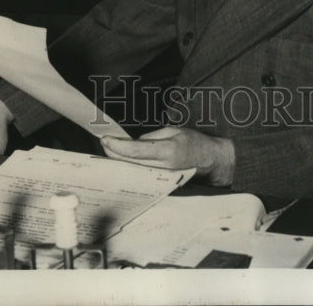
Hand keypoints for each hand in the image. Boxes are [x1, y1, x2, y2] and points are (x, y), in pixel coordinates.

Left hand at [100, 126, 235, 186]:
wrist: (209, 160)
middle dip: (113, 153)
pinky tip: (122, 160)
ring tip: (109, 149)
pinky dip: (129, 167)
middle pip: (130, 163)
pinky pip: (140, 175)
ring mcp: (162, 178)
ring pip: (132, 171)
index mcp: (168, 151)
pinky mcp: (161, 183)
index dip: (118, 146)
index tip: (105, 139)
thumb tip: (134, 143)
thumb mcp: (173, 130)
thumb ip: (151, 137)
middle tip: (104, 142)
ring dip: (119, 161)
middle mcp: (163, 167)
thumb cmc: (194, 142)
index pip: (136, 151)